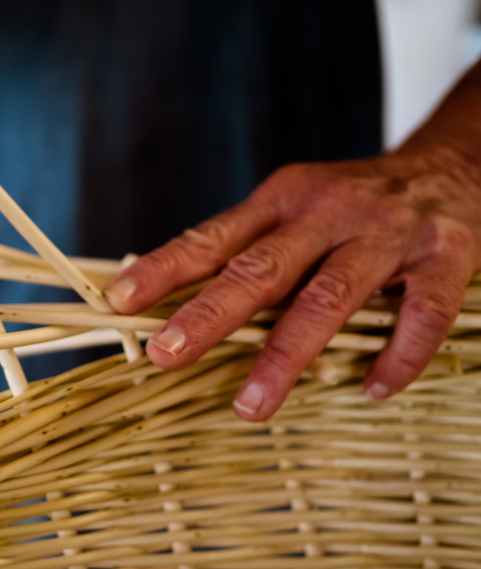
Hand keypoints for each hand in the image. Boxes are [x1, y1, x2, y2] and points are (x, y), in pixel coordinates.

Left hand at [104, 147, 480, 420]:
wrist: (448, 163)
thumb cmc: (350, 202)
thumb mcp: (293, 206)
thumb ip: (247, 248)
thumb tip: (177, 298)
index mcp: (282, 199)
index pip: (213, 237)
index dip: (165, 268)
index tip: (120, 301)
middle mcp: (328, 213)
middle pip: (261, 269)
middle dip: (210, 315)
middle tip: (167, 354)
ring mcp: (386, 235)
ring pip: (329, 299)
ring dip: (286, 355)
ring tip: (251, 406)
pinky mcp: (445, 257)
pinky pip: (421, 315)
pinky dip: (396, 357)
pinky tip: (370, 389)